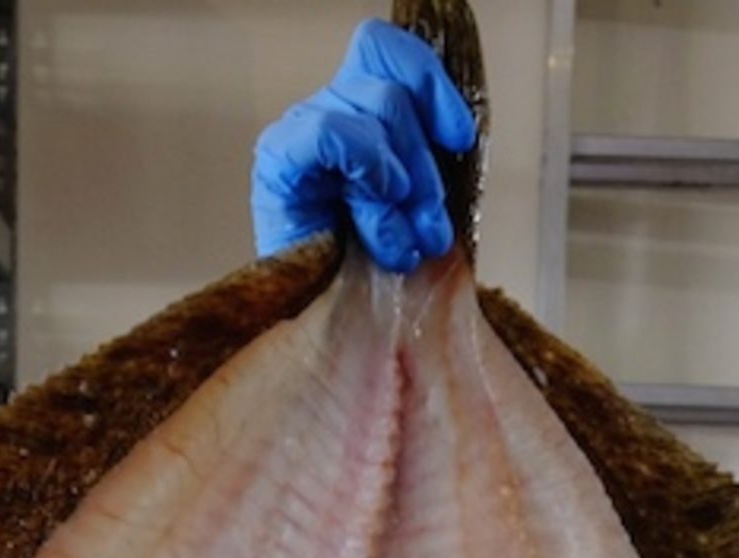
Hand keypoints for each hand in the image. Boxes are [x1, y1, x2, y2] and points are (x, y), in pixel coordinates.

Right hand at [251, 18, 478, 270]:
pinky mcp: (278, 160)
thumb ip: (430, 161)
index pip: (389, 51)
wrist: (331, 325)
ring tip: (401, 239)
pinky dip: (365, 165)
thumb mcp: (418, 205)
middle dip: (427, 164)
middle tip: (431, 226)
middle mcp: (330, 110)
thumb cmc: (373, 272)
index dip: (432, 85)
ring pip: (376, 106)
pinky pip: (329, 132)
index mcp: (362, 110)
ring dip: (403, 181)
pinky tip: (375, 205)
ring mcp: (302, 130)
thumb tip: (460, 135)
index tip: (459, 137)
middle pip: (394, 89)